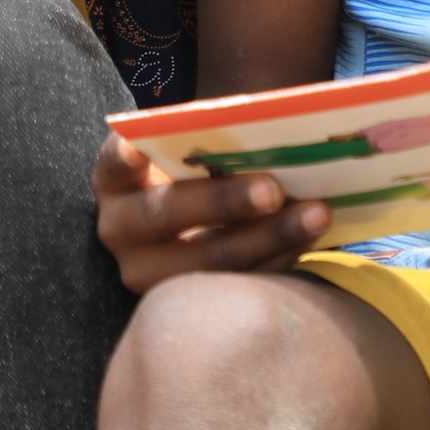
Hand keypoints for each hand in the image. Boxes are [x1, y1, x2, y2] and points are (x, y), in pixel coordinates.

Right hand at [92, 130, 330, 292]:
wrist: (190, 222)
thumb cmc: (190, 173)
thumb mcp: (184, 154)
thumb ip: (206, 142)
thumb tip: (265, 124)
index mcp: (115, 181)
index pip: (113, 164)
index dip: (124, 157)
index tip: (137, 149)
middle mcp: (121, 230)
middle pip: (166, 215)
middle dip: (224, 201)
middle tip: (273, 189)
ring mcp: (150, 274)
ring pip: (209, 262)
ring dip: (269, 236)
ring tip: (317, 214)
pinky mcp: (191, 304)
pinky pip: (237, 285)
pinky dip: (278, 258)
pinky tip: (310, 237)